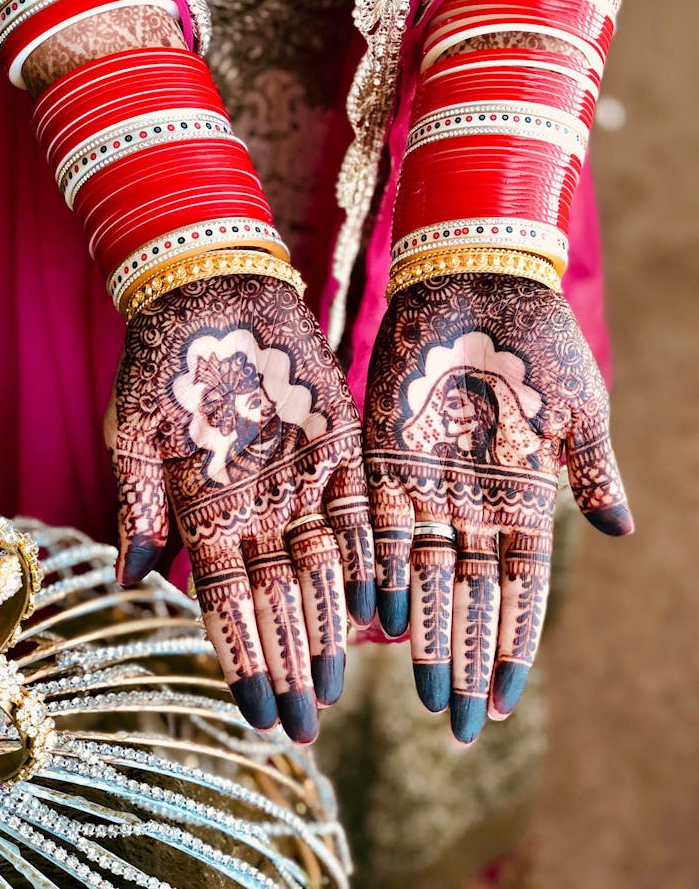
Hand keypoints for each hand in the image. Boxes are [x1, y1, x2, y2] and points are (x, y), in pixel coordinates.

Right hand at [106, 275, 375, 741]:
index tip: (257, 718)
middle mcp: (260, 506)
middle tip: (306, 727)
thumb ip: (141, 504)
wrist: (213, 291)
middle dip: (289, 663)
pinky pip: (361, 511)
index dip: (242, 661)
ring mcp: (303, 479)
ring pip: (321, 570)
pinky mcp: (342, 444)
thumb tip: (131, 582)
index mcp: (208, 510)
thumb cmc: (164, 360)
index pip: (226, 605)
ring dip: (328, 628)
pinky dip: (367, 558)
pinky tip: (376, 607)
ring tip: (335, 687)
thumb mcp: (136, 433)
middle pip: (278, 601)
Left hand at [363, 273, 630, 743]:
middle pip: (469, 597)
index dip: (512, 646)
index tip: (502, 703)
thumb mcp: (579, 411)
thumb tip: (624, 534)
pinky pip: (380, 525)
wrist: (479, 278)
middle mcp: (472, 502)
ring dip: (422, 631)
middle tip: (454, 723)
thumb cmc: (539, 339)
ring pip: (424, 573)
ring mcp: (427, 482)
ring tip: (418, 689)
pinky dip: (381, 570)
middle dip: (463, 658)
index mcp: (522, 497)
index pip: (519, 591)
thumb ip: (593, 472)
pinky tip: (378, 619)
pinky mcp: (384, 455)